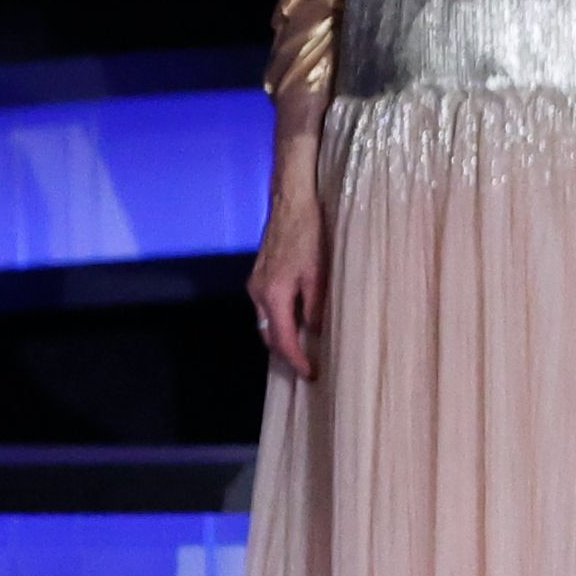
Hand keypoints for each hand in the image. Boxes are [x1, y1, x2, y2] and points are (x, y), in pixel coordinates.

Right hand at [246, 181, 321, 381]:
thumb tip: (316, 332)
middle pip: (268, 335)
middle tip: (306, 366)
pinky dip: (280, 320)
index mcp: (273, 294)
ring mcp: (256, 283)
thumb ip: (316, 306)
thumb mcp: (319, 273)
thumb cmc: (309, 233)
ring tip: (303, 349)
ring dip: (282, 337)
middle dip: (285, 353)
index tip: (309, 373)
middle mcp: (258, 292)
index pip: (282, 339)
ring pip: (266, 322)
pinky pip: (267, 307)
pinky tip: (296, 321)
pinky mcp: (260, 275)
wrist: (292, 202)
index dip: (296, 359)